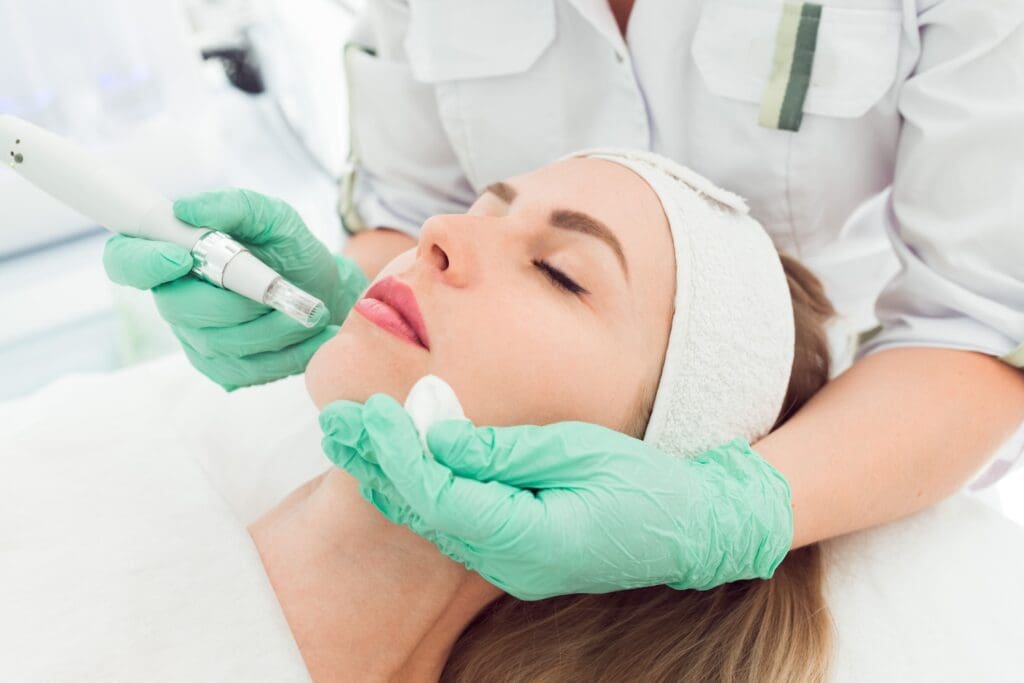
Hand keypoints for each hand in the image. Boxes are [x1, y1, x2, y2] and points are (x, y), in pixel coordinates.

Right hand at [103, 189, 367, 389]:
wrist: (326, 291)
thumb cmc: (288, 248)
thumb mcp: (272, 217)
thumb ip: (233, 206)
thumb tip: (187, 208)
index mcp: (171, 254)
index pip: (124, 260)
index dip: (142, 263)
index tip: (182, 258)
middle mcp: (175, 299)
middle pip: (177, 308)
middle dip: (233, 301)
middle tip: (277, 291)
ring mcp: (197, 340)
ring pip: (220, 342)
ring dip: (271, 327)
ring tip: (307, 311)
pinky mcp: (225, 370)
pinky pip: (248, 370)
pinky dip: (289, 352)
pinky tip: (310, 335)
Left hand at [319, 394, 793, 599]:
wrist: (689, 529)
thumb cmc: (645, 486)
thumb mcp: (578, 452)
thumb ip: (503, 450)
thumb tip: (439, 435)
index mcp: (532, 538)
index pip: (444, 497)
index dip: (401, 455)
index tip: (369, 414)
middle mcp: (511, 564)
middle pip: (426, 512)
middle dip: (377, 465)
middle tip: (336, 423)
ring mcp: (510, 566)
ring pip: (433, 520)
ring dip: (389, 477)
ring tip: (348, 438)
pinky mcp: (513, 555)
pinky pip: (453, 522)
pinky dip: (420, 490)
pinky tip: (393, 466)